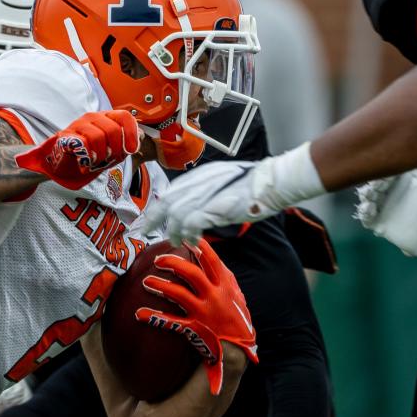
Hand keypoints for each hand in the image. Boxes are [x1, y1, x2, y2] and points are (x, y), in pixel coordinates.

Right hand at [16, 110, 138, 189]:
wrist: (62, 164)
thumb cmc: (88, 156)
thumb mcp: (112, 151)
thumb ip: (126, 144)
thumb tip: (141, 136)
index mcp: (106, 118)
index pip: (124, 116)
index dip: (132, 133)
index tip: (131, 150)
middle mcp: (93, 117)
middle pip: (113, 129)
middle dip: (115, 150)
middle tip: (109, 160)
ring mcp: (78, 125)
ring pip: (98, 137)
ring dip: (100, 156)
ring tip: (96, 162)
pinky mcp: (66, 136)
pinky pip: (81, 144)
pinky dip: (87, 158)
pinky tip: (86, 163)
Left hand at [134, 238, 257, 395]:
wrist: (239, 349)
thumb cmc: (237, 318)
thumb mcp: (236, 294)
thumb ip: (224, 277)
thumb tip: (212, 258)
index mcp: (226, 285)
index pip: (212, 260)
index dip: (198, 246)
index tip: (185, 237)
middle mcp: (215, 296)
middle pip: (192, 273)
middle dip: (174, 263)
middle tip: (158, 259)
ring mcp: (204, 312)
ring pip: (179, 294)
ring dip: (161, 286)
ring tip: (146, 281)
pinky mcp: (195, 327)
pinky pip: (172, 321)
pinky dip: (155, 317)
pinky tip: (140, 313)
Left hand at [145, 142, 324, 245]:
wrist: (271, 181)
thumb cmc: (252, 183)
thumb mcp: (222, 181)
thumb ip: (205, 189)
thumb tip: (193, 202)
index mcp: (199, 175)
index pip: (170, 192)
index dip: (158, 206)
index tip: (150, 218)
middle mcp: (198, 182)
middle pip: (166, 202)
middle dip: (153, 218)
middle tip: (146, 232)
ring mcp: (205, 194)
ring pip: (175, 215)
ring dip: (173, 230)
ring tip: (175, 241)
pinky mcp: (214, 207)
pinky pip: (191, 223)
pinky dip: (188, 234)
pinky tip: (191, 241)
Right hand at [355, 163, 416, 272]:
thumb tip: (414, 148)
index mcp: (399, 178)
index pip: (384, 169)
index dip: (380, 168)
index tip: (384, 171)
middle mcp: (388, 190)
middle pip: (371, 182)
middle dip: (371, 183)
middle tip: (376, 186)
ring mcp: (382, 206)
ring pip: (366, 197)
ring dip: (366, 196)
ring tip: (370, 198)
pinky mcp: (378, 222)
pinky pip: (365, 216)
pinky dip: (364, 212)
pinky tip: (369, 210)